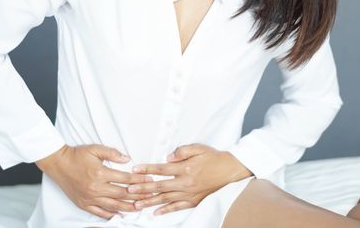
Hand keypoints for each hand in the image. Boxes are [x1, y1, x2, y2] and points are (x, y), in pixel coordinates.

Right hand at [35, 144, 154, 219]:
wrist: (58, 163)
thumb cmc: (77, 155)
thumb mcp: (95, 149)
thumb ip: (112, 153)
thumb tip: (127, 159)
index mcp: (100, 173)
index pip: (125, 179)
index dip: (139, 181)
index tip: (149, 181)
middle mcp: (96, 188)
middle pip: (122, 194)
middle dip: (138, 195)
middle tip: (150, 196)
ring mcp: (90, 197)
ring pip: (113, 206)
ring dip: (128, 207)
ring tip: (139, 207)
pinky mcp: (83, 204)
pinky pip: (99, 212)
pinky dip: (110, 215)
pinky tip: (120, 215)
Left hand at [127, 143, 253, 215]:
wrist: (230, 170)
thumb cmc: (213, 158)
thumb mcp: (198, 148)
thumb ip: (181, 151)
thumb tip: (168, 157)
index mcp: (185, 168)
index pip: (161, 169)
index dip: (147, 169)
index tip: (135, 170)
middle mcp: (185, 183)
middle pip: (160, 186)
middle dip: (143, 188)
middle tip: (129, 190)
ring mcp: (189, 194)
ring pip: (166, 199)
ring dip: (150, 202)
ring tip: (136, 204)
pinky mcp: (194, 201)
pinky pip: (177, 207)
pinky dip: (166, 210)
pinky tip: (155, 212)